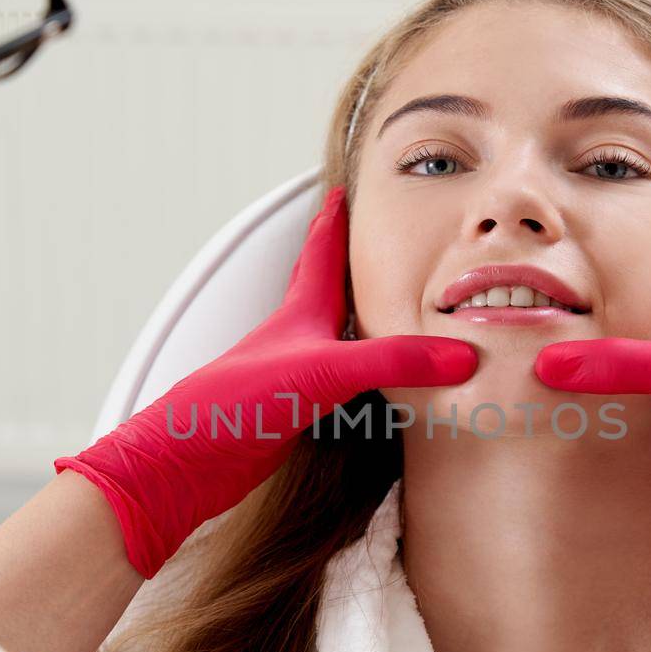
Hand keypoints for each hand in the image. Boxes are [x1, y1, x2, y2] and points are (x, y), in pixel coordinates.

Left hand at [56, 186, 477, 577]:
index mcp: (299, 315)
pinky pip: (337, 389)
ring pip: (330, 340)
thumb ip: (394, 362)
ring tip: (378, 309)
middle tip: (361, 238)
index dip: (334, 221)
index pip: (321, 254)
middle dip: (340, 261)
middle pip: (320, 288)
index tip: (345, 188)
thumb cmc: (237, 404)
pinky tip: (369, 390)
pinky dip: (358, 380)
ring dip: (352, 322)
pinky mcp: (292, 419)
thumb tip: (463, 358)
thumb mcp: (325, 372)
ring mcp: (292, 380)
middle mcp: (295, 341)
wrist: (187, 463)